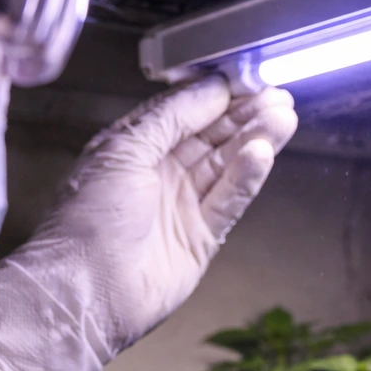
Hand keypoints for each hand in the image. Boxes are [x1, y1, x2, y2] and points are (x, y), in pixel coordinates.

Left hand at [0, 76, 297, 370]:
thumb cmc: (89, 220)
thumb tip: (211, 88)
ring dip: (256, 140)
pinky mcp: (202, 236)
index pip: (185, 112)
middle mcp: (160, 173)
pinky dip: (248, 176)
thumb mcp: (124, 150)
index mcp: (134, 148)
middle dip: (246, 116)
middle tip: (279, 97)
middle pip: (213, 137)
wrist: (86, 291)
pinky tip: (264, 154)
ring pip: (228, 165)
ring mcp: (183, 205)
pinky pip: (232, 199)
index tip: (248, 79)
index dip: (217, 96)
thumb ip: (171, 116)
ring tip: (284, 118)